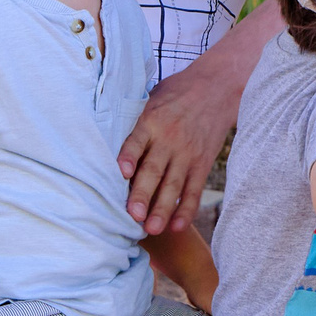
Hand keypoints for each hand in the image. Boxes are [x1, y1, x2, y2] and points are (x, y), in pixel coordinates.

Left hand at [117, 62, 238, 236]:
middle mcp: (170, 139)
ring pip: (174, 185)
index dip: (129, 157)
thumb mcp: (150, 96)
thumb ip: (130, 117)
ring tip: (152, 229)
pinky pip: (194, 190)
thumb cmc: (175, 93)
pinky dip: (186, 209)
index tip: (121, 174)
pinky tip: (177, 226)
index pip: (137, 141)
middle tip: (133, 216)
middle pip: (155, 170)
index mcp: (151, 121)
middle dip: (144, 194)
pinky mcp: (203, 163)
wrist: (217, 87)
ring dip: (163, 209)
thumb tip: (98, 131)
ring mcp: (188, 153)